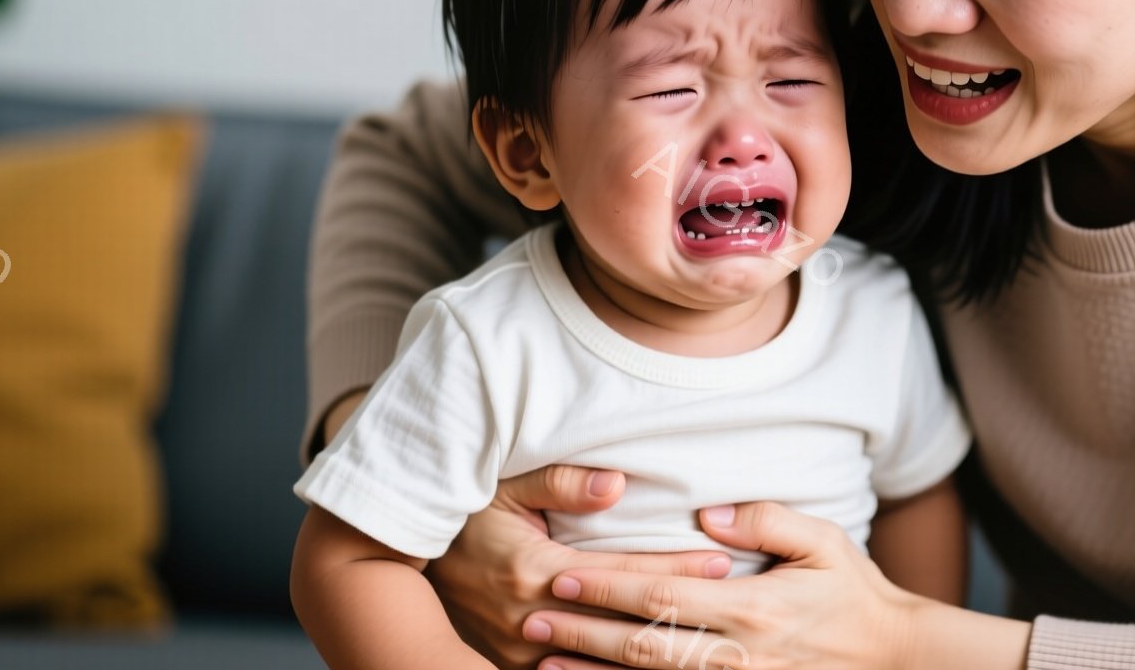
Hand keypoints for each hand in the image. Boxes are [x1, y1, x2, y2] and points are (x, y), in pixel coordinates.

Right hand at [424, 465, 734, 669]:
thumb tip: (616, 484)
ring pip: (603, 662)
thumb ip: (561, 483)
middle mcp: (530, 621)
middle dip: (681, 611)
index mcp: (534, 572)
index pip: (623, 572)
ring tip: (710, 639)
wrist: (401, 568)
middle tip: (732, 601)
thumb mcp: (507, 488)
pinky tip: (657, 664)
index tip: (719, 559)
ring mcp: (523, 654)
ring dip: (656, 650)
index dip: (674, 567)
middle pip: (623, 623)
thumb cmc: (466, 519)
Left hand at [520, 502, 922, 669]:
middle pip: (642, 644)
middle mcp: (738, 654)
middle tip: (529, 615)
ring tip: (542, 658)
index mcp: (750, 608)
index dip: (606, 586)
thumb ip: (765, 520)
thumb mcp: (823, 540)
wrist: (893, 656)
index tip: (561, 573)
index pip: (660, 594)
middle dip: (581, 629)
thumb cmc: (853, 591)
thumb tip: (708, 514)